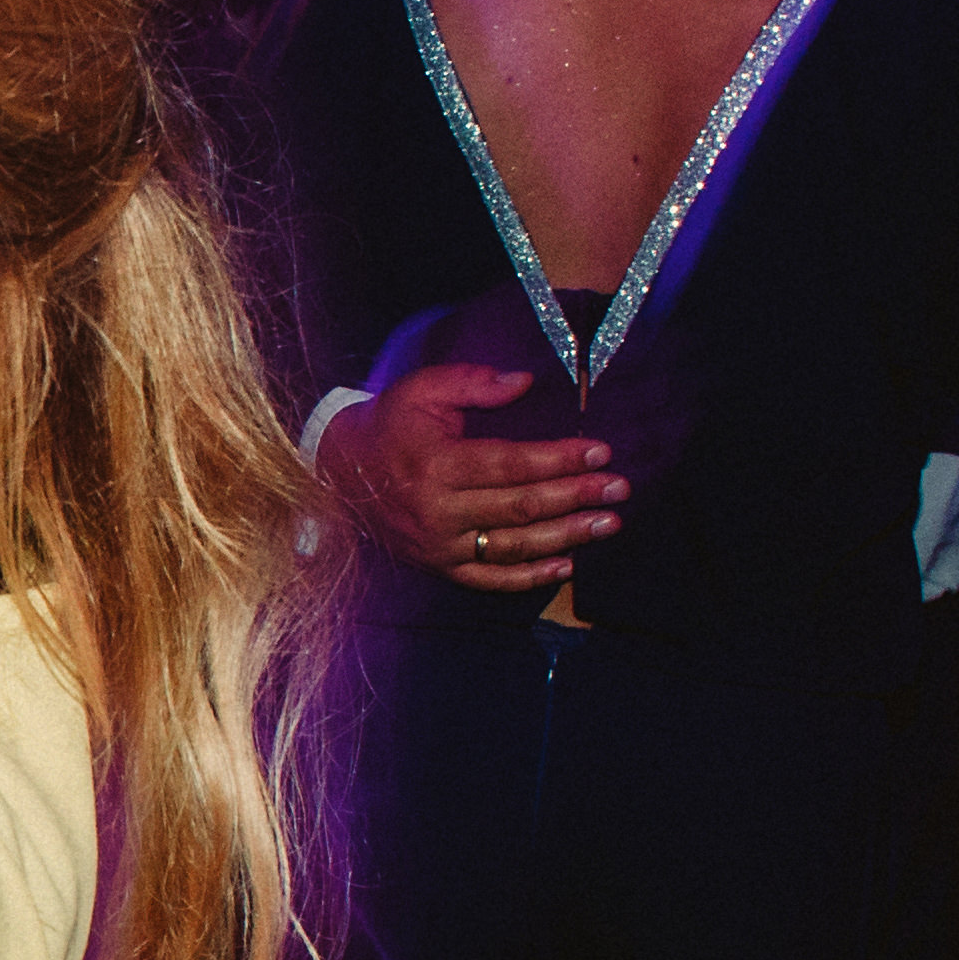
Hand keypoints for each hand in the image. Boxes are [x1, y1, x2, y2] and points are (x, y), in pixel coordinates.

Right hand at [315, 361, 620, 591]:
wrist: (339, 472)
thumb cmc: (389, 424)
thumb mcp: (422, 389)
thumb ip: (473, 381)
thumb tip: (525, 383)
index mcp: (437, 463)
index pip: (512, 464)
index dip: (560, 460)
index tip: (601, 452)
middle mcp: (438, 510)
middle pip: (521, 507)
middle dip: (576, 497)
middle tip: (619, 489)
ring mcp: (438, 544)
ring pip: (513, 546)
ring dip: (566, 536)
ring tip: (607, 523)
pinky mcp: (438, 566)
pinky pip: (490, 578)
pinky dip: (530, 576)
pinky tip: (567, 564)